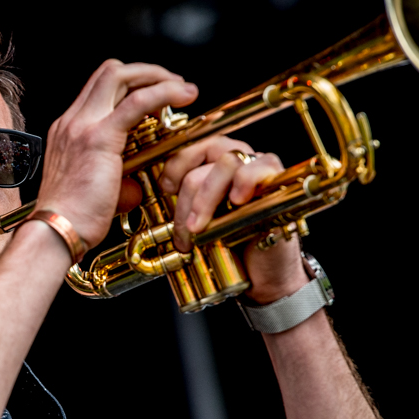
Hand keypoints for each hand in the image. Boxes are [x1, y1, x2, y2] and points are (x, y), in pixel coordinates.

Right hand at [38, 60, 198, 248]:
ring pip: (120, 75)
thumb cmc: (73, 220)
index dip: (131, 84)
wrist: (55, 231)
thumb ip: (115, 182)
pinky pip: (137, 102)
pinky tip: (183, 96)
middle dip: (146, 71)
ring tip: (182, 88)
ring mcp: (82, 126)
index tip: (155, 96)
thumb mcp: (95, 192)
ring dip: (157, 76)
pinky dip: (163, 93)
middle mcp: (72, 122)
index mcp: (68, 131)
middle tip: (173, 84)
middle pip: (110, 71)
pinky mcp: (99, 138)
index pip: (100, 89)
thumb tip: (134, 187)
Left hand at [160, 135, 305, 303]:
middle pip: (206, 150)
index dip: (176, 162)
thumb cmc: (226, 247)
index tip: (166, 188)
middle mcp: (237, 159)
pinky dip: (244, 182)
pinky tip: (236, 201)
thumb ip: (178, 203)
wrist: (259, 275)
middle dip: (187, 193)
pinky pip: (259, 167)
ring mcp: (258, 167)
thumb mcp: (194, 222)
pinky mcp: (278, 181)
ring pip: (226, 161)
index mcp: (214, 163)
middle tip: (185, 228)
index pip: (193, 144)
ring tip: (200, 227)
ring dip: (207, 197)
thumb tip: (140, 194)